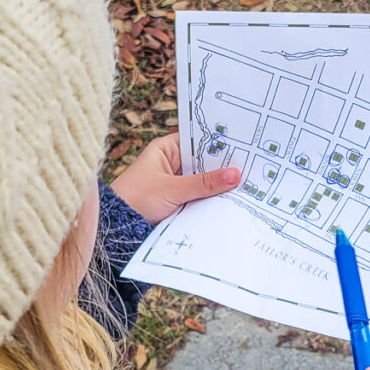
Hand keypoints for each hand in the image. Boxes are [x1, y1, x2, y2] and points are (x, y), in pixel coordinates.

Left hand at [110, 132, 239, 224]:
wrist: (116, 230)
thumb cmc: (136, 200)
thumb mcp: (172, 189)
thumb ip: (204, 183)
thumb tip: (235, 174)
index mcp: (165, 149)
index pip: (197, 139)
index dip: (218, 142)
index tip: (244, 143)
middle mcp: (172, 164)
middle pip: (204, 162)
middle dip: (223, 166)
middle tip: (253, 166)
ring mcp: (176, 183)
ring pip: (204, 181)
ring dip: (219, 185)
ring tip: (249, 183)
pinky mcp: (179, 202)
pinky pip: (200, 198)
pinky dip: (212, 200)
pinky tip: (233, 200)